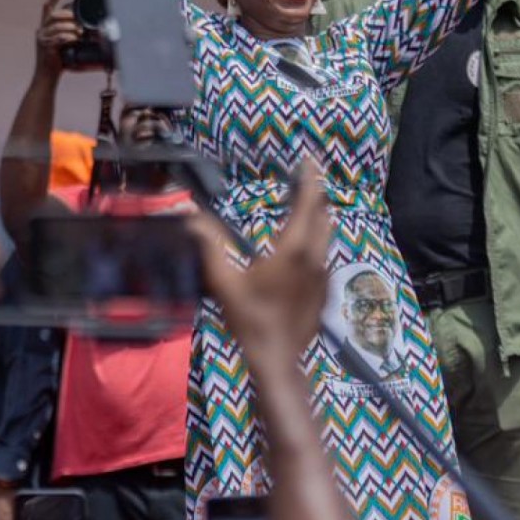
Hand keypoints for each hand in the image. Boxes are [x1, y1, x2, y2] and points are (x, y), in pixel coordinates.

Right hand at [34, 0, 79, 77]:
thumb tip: (84, 29)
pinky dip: (68, 37)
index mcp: (45, 26)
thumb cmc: (58, 60)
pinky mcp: (45, 47)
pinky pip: (57, 38)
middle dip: (67, 15)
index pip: (48, 6)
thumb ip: (70, 33)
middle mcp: (41, 30)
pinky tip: (74, 39)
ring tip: (79, 33)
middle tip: (77, 21)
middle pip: (53, 15)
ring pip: (56, 26)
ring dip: (70, 28)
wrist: (47, 76)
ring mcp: (42, 39)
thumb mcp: (63, 43)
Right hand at [191, 157, 330, 363]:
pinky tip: (299, 248)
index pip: (308, 203)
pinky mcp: (326, 291)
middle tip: (304, 178)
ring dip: (317, 216)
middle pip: (323, 214)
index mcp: (292, 249)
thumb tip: (192, 215)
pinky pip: (324, 255)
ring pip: (327, 235)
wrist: (278, 360)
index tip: (308, 159)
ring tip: (302, 207)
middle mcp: (314, 257)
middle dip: (316, 193)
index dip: (309, 178)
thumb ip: (210, 244)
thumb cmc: (249, 319)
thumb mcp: (223, 280)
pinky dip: (315, 240)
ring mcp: (324, 275)